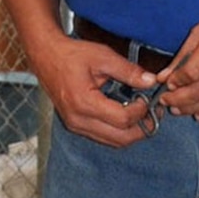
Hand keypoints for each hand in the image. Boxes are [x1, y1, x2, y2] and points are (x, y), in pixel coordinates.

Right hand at [32, 35, 158, 146]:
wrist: (46, 57)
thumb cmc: (71, 55)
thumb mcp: (102, 56)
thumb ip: (128, 71)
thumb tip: (151, 81)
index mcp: (84, 103)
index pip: (122, 119)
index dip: (141, 111)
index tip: (148, 99)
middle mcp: (78, 120)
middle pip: (120, 139)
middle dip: (142, 128)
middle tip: (153, 113)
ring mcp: (75, 125)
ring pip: (113, 142)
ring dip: (131, 132)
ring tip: (142, 114)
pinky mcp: (75, 125)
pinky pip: (103, 137)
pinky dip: (119, 131)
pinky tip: (126, 115)